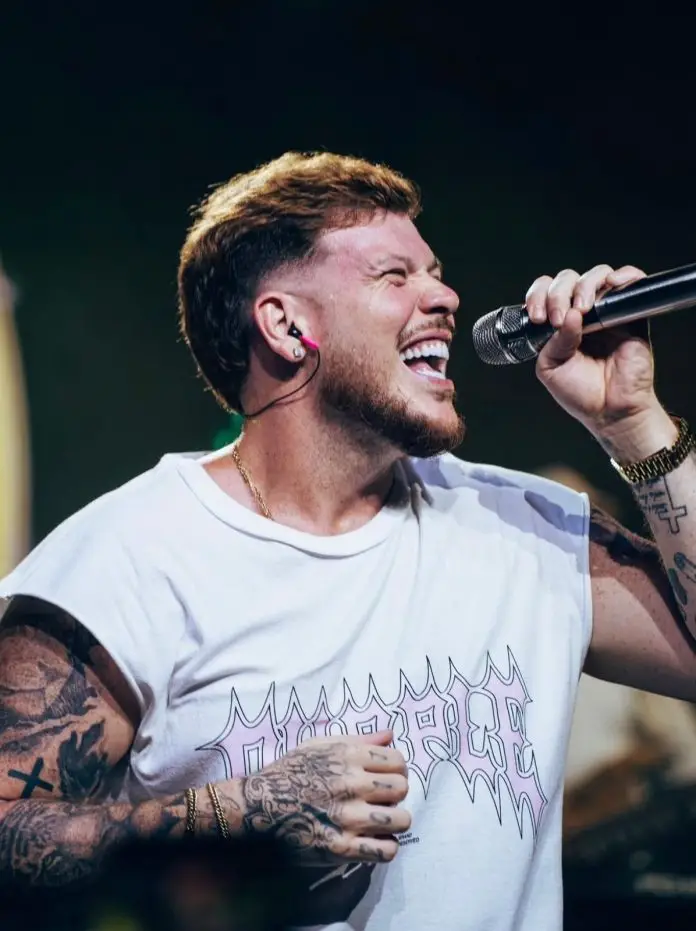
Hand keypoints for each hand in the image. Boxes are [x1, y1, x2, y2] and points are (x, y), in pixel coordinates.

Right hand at [218, 730, 409, 863]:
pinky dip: (385, 847)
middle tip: (382, 799)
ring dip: (395, 821)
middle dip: (396, 793)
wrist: (259, 806)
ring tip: (382, 822)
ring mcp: (348, 817)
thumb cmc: (289, 771)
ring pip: (401, 820)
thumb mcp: (319, 745)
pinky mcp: (342, 847)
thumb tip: (390, 735)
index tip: (386, 777)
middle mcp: (352, 784)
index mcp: (349, 756)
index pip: (398, 761)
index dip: (396, 769)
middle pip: (402, 788)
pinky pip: (386, 850)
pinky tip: (374, 841)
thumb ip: (358, 739)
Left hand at [527, 264, 660, 437]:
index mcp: (557, 323)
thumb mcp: (551, 368)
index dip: (538, 296)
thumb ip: (553, 342)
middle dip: (558, 293)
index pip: (545, 292)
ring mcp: (607, 311)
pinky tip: (613, 285)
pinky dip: (625, 275)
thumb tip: (569, 315)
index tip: (537, 316)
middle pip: (568, 279)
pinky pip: (631, 282)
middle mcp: (581, 313)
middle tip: (558, 318)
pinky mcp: (631, 314)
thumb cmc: (581, 393)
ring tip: (582, 309)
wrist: (611, 411)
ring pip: (597, 275)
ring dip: (585, 286)